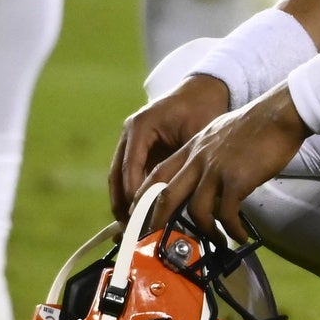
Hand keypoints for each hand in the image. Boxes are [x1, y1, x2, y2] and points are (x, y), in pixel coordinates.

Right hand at [110, 74, 229, 220]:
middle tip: (130, 228)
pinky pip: (129, 176)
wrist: (202, 90)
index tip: (140, 215)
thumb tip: (187, 195)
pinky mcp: (137, 150)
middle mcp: (130, 133)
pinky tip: (139, 215)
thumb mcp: (198, 133)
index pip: (131, 164)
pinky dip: (132, 194)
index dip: (134, 192)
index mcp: (140, 125)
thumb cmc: (202, 108)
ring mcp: (130, 141)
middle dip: (122, 203)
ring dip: (123, 202)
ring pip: (118, 177)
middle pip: (117, 174)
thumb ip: (189, 162)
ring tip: (131, 227)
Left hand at [149, 87, 309, 240]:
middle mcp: (199, 159)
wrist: (279, 114)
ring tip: (216, 241)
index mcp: (192, 148)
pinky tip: (240, 235)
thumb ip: (206, 153)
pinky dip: (232, 229)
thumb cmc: (254, 125)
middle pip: (166, 195)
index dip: (143, 198)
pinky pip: (227, 213)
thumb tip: (204, 177)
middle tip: (159, 242)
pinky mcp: (237, 180)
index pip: (157, 174)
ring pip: (195, 210)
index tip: (140, 216)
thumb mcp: (218, 133)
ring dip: (204, 232)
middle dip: (158, 223)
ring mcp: (216, 169)